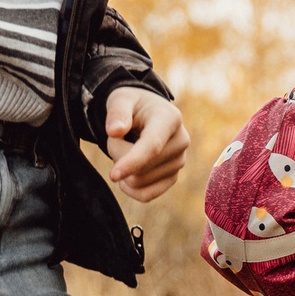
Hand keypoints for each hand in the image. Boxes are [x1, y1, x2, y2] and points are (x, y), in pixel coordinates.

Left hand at [105, 87, 188, 202]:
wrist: (146, 114)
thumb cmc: (132, 105)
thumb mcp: (121, 100)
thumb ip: (117, 112)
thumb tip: (114, 131)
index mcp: (170, 119)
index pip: (152, 147)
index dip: (132, 162)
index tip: (113, 175)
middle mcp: (181, 142)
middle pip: (141, 169)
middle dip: (117, 155)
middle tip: (116, 136)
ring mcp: (179, 162)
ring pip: (139, 182)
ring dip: (122, 168)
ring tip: (126, 146)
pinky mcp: (173, 178)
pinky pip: (146, 195)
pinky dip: (129, 188)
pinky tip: (125, 172)